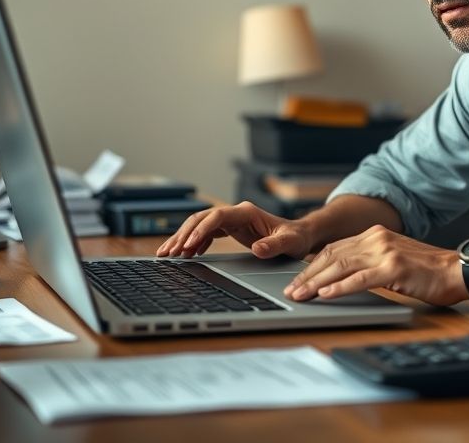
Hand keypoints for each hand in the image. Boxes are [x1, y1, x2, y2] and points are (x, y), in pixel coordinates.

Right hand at [155, 201, 312, 259]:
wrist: (300, 236)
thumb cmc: (296, 238)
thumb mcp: (289, 243)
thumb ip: (274, 245)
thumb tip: (258, 249)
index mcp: (248, 212)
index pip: (217, 216)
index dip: (201, 230)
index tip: (187, 247)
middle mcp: (237, 213)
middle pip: (203, 219)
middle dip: (183, 234)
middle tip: (168, 253)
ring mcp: (233, 220)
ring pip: (201, 225)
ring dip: (184, 238)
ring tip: (168, 254)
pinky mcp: (232, 229)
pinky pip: (207, 233)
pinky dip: (194, 243)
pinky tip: (187, 255)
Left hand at [283, 225, 467, 306]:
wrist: (457, 270)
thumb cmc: (428, 271)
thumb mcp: (393, 258)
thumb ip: (370, 261)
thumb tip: (341, 276)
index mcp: (375, 234)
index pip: (334, 248)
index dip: (312, 264)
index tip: (297, 279)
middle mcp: (377, 238)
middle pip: (332, 256)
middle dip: (308, 274)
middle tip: (291, 290)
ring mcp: (385, 251)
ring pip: (341, 266)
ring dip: (317, 282)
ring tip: (301, 295)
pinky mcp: (394, 268)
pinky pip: (360, 279)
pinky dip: (340, 288)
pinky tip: (326, 295)